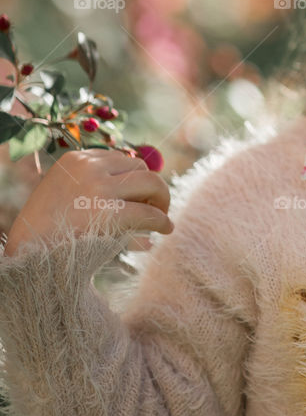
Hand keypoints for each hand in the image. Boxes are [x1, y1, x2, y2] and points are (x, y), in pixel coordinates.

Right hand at [3, 147, 172, 257]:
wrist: (29, 257)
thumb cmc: (45, 233)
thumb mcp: (64, 196)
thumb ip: (94, 186)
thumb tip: (141, 189)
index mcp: (74, 159)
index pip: (118, 159)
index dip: (132, 177)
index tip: (138, 194)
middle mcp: (89, 167)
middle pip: (138, 166)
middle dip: (150, 186)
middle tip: (156, 205)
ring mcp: (99, 187)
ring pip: (150, 182)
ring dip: (161, 199)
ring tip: (162, 216)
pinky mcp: (109, 212)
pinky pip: (148, 213)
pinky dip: (161, 220)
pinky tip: (165, 229)